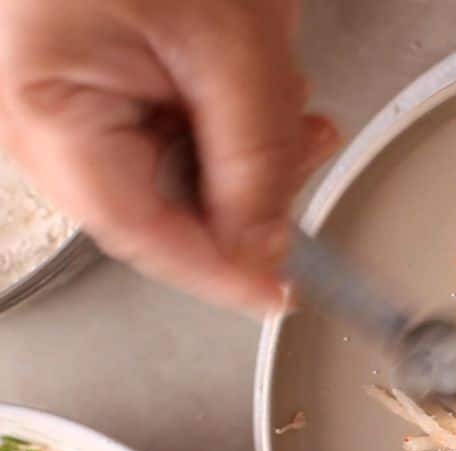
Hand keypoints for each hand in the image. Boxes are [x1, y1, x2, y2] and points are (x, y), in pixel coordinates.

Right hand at [0, 0, 339, 312]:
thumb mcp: (230, 45)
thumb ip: (252, 157)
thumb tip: (261, 250)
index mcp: (46, 110)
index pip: (140, 232)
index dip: (218, 272)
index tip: (281, 295)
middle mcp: (42, 120)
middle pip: (161, 207)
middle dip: (245, 186)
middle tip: (306, 143)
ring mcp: (69, 103)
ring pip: (176, 171)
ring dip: (245, 144)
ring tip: (278, 77)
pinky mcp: (99, 85)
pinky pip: (171, 131)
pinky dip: (226, 115)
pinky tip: (254, 72)